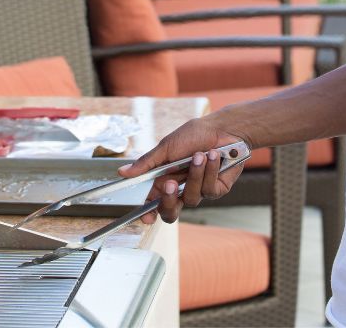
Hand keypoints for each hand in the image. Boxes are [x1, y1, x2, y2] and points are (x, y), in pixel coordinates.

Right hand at [117, 117, 249, 224]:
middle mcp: (181, 188)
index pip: (153, 203)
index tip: (145, 216)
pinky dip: (210, 171)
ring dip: (195, 175)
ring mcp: (199, 190)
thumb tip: (122, 173)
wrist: (222, 129)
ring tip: (200, 155)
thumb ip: (146, 163)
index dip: (148, 213)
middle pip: (170, 211)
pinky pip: (209, 190)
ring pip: (191, 198)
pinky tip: (214, 156)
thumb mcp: (166, 147)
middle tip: (170, 183)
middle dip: (169, 201)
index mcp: (164, 180)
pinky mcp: (216, 189)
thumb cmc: (193, 135)